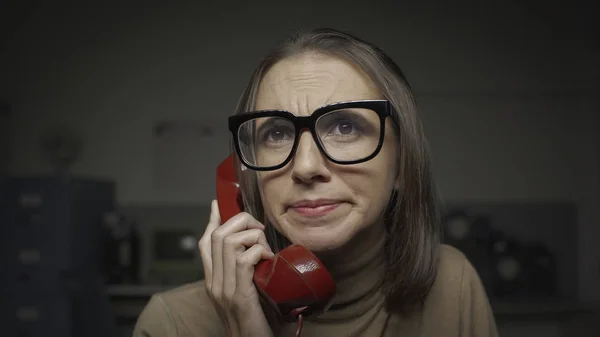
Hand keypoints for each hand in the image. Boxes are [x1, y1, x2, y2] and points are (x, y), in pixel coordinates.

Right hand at [199, 200, 274, 336]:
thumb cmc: (252, 322)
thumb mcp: (244, 292)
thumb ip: (243, 273)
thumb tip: (255, 250)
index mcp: (212, 281)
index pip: (205, 243)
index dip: (211, 220)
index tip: (218, 204)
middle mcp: (214, 282)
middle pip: (217, 235)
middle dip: (240, 221)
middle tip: (259, 229)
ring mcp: (224, 288)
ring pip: (229, 242)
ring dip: (253, 236)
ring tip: (266, 248)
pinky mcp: (239, 294)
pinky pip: (245, 259)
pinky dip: (260, 251)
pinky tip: (270, 260)